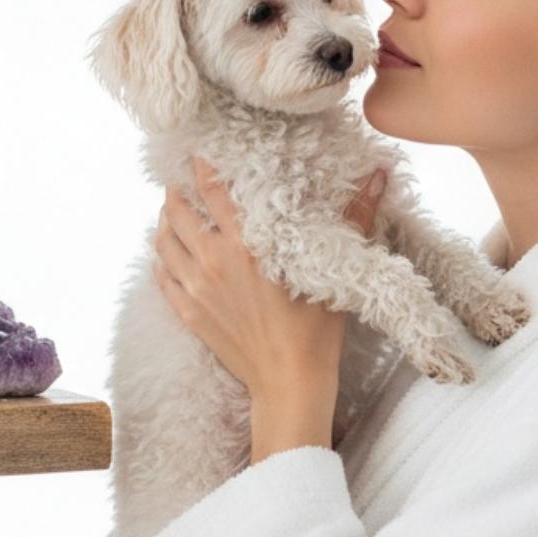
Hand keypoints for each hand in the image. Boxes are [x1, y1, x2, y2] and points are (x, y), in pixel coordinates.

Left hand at [153, 155, 388, 399]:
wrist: (288, 382)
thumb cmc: (314, 331)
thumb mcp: (332, 270)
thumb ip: (354, 219)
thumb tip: (379, 177)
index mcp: (248, 244)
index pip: (214, 191)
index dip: (203, 168)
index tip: (198, 154)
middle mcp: (214, 260)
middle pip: (179, 211)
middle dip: (177, 192)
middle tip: (179, 181)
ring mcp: (196, 287)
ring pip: (163, 241)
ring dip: (163, 220)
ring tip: (169, 210)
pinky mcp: (188, 312)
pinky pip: (160, 275)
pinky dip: (158, 257)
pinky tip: (164, 252)